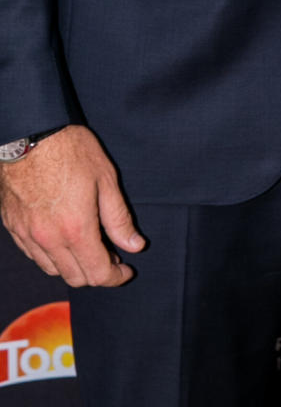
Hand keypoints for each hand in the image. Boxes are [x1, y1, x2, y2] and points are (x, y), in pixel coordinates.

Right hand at [0, 125, 143, 285]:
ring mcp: (28, 235)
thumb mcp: (106, 179)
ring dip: (73, 266)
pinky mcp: (14, 228)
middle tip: (111, 256)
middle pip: (75, 277)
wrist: (30, 134)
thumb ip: (119, 218)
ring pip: (52, 269)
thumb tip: (135, 245)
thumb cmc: (70, 150)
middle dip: (97, 273)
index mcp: (75, 229)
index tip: (126, 270)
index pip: (98, 273)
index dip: (116, 277)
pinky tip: (63, 238)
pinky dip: (52, 255)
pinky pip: (34, 255)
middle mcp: (49, 239)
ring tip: (89, 246)